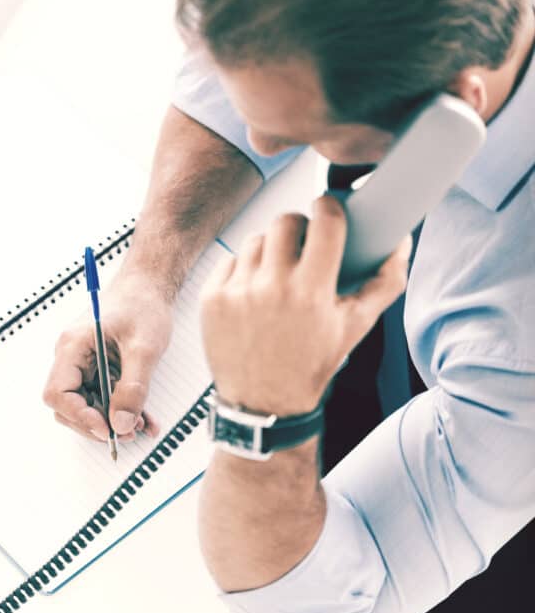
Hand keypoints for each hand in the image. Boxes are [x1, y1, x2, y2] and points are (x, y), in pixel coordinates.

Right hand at [42, 272, 173, 442]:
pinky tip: (144, 418)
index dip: (79, 416)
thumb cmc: (142, 305)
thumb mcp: (144, 348)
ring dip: (112, 420)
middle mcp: (72, 356)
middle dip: (96, 423)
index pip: (58, 393)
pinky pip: (104, 396)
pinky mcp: (99, 367)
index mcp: (73, 346)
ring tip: (140, 425)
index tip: (106, 429)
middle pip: (69, 404)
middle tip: (126, 432)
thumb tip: (121, 424)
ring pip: (88, 404)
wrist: (149, 286)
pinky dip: (122, 410)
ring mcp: (84, 363)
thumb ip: (133, 388)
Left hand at [200, 195, 411, 415]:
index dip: (329, 207)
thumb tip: (400, 244)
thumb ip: (385, 283)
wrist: (264, 404)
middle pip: (286, 221)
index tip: (328, 210)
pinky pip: (230, 260)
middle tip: (303, 245)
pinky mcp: (212, 298)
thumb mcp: (355, 327)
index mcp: (312, 292)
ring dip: (270, 249)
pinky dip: (244, 270)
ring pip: (257, 238)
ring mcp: (238, 292)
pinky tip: (254, 293)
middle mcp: (272, 288)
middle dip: (298, 227)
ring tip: (278, 275)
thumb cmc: (311, 365)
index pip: (325, 221)